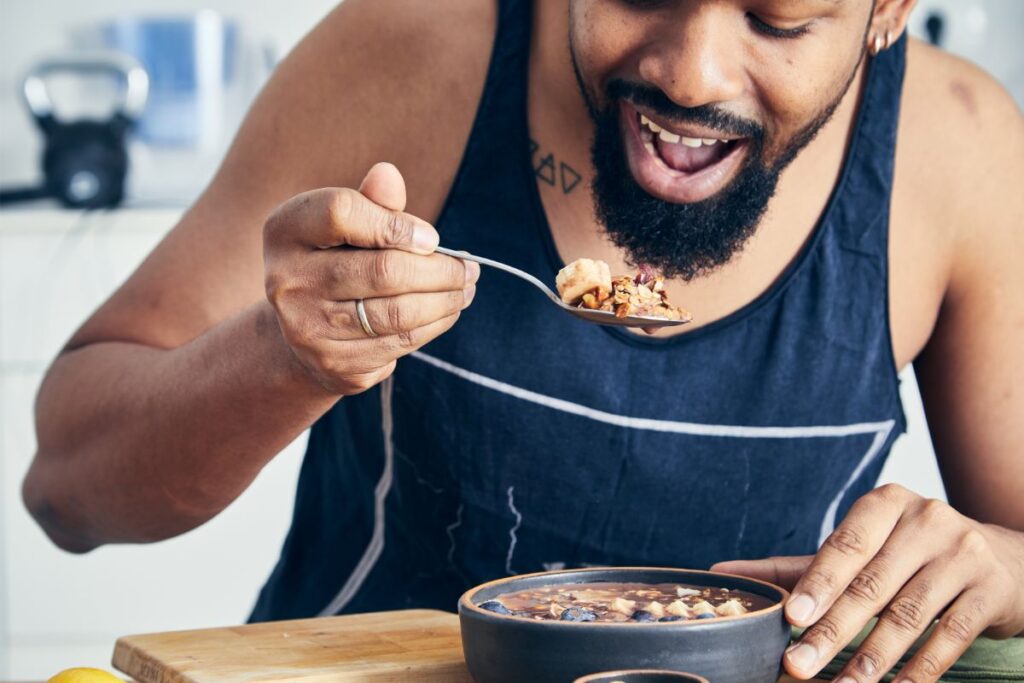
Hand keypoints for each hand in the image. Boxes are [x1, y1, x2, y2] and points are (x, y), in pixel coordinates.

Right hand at [263, 162, 478, 394]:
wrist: (304, 329)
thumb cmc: (335, 260)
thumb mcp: (345, 225)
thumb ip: (370, 202)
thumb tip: (388, 175)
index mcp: (286, 231)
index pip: (342, 213)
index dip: (397, 223)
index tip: (432, 238)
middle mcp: (286, 282)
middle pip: (382, 271)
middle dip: (440, 270)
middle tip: (469, 268)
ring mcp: (307, 329)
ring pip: (397, 313)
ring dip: (445, 300)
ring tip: (466, 289)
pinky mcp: (333, 364)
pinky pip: (399, 343)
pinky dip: (433, 326)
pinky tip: (447, 312)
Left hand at [712, 484, 1023, 682]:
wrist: (1003, 558)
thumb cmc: (909, 553)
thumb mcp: (858, 549)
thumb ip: (793, 566)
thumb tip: (720, 573)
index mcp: (885, 504)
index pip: (846, 545)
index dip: (818, 582)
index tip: (791, 616)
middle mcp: (926, 520)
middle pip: (872, 584)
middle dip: (833, 630)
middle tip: (799, 664)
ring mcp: (962, 553)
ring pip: (909, 615)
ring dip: (872, 659)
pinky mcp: (989, 589)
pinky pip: (951, 636)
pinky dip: (921, 669)